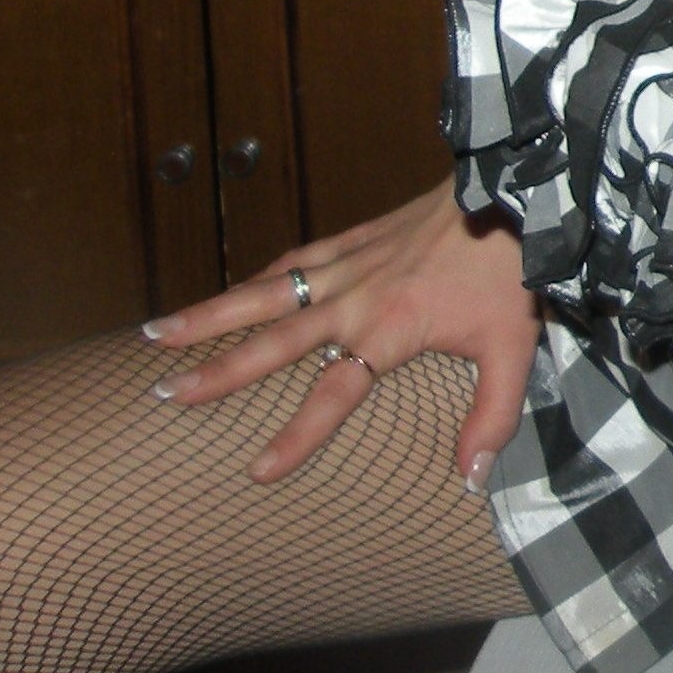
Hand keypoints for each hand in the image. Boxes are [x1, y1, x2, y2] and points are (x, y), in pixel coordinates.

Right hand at [143, 178, 541, 487]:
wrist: (513, 192)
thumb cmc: (511, 276)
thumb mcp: (512, 350)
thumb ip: (490, 417)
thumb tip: (469, 481)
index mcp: (389, 329)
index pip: (332, 393)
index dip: (297, 436)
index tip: (257, 471)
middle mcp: (355, 297)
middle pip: (274, 339)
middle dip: (219, 369)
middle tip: (167, 390)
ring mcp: (349, 263)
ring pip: (267, 292)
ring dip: (214, 313)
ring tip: (159, 332)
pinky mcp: (356, 237)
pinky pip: (297, 259)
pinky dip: (262, 275)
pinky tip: (236, 287)